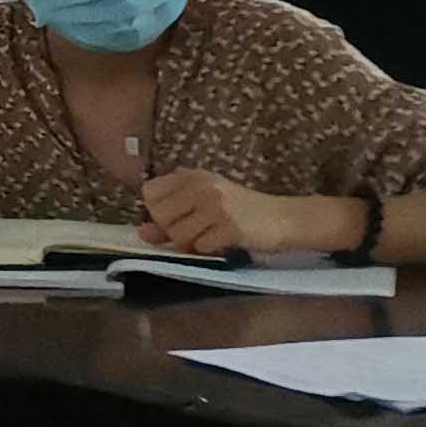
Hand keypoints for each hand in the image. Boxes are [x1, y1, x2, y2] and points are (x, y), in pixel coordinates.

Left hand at [137, 171, 309, 256]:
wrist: (284, 218)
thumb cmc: (240, 212)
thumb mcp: (203, 206)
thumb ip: (171, 219)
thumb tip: (142, 233)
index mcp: (193, 176)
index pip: (150, 192)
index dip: (156, 211)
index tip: (174, 217)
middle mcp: (203, 186)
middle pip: (161, 216)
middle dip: (173, 231)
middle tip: (196, 231)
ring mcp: (218, 205)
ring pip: (179, 235)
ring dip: (192, 244)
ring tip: (212, 236)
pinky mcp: (231, 226)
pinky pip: (202, 246)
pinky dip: (210, 250)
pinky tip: (224, 241)